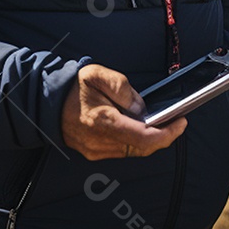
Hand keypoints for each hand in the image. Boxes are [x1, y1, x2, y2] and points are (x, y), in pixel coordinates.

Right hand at [61, 64, 185, 160]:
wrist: (48, 102)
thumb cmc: (73, 88)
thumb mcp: (98, 75)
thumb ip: (123, 89)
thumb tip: (140, 108)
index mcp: (103, 122)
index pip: (143, 138)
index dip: (167, 133)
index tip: (181, 122)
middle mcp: (100, 142)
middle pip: (142, 148)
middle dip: (163, 136)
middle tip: (175, 121)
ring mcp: (97, 150)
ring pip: (134, 151)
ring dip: (150, 138)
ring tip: (159, 120)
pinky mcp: (95, 153)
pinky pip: (123, 150)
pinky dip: (136, 140)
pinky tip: (140, 126)